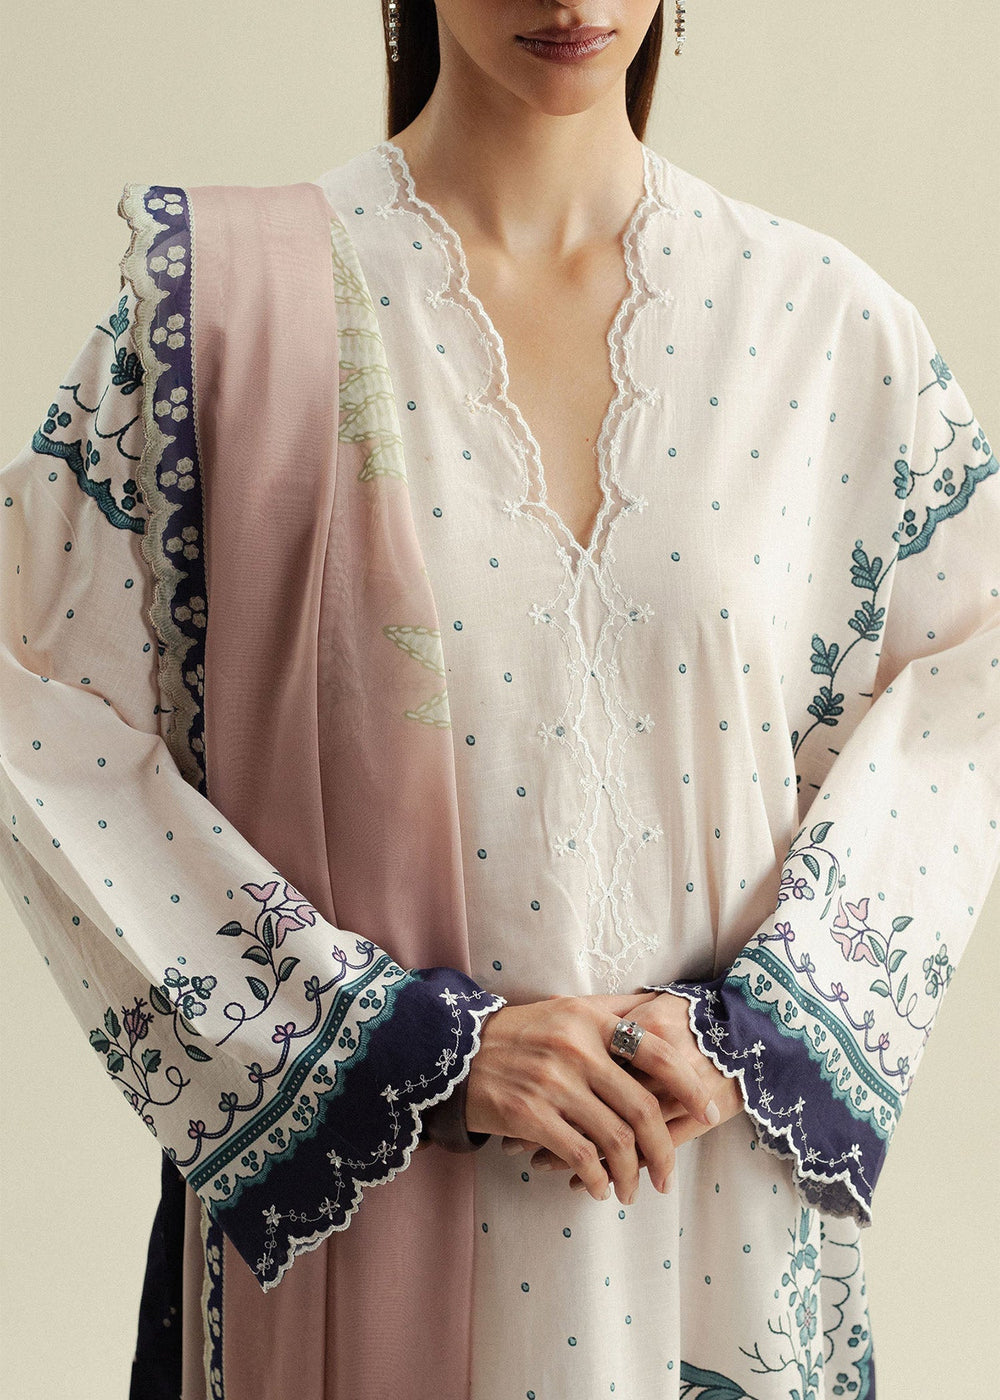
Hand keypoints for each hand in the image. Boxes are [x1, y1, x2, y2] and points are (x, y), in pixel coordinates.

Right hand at [465, 990, 720, 1204]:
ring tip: (629, 1190)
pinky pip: (578, 1155)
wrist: (455, 1051)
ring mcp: (552, 1082)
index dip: (688, 1086)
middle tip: (667, 1177)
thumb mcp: (565, 1010)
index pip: (655, 1052)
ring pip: (613, 1138)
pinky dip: (595, 1177)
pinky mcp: (529, 1114)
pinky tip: (597, 1187)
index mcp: (590, 1020)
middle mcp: (575, 1049)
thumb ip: (611, 1017)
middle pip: (640, 1107)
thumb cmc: (519, 1033)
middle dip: (663, 1150)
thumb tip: (664, 1024)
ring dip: (629, 1173)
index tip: (707, 1111)